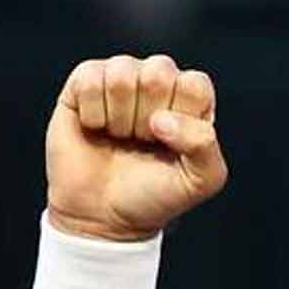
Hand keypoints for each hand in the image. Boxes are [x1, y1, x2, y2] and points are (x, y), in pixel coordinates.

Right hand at [45, 54, 227, 241]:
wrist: (103, 216)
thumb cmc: (153, 195)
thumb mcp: (201, 180)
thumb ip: (204, 144)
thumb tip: (162, 118)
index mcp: (190, 101)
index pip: (194, 83)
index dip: (181, 116)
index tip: (170, 144)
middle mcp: (157, 83)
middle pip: (158, 72)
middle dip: (147, 117)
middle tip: (143, 141)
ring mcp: (120, 79)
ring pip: (122, 73)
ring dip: (119, 116)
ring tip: (120, 136)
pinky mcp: (84, 83)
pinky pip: (89, 78)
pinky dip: (92, 112)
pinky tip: (97, 128)